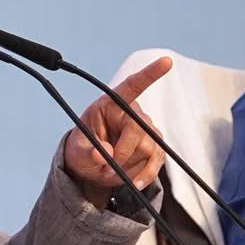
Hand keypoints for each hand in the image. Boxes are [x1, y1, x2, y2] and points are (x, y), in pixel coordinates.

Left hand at [63, 56, 171, 204]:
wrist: (91, 168)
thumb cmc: (82, 151)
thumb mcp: (76, 153)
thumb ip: (87, 152)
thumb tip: (105, 154)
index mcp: (110, 104)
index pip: (132, 85)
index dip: (150, 74)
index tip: (167, 61)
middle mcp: (132, 112)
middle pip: (139, 129)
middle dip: (122, 153)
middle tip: (106, 168)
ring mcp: (147, 129)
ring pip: (148, 148)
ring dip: (129, 167)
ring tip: (110, 173)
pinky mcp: (155, 147)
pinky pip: (157, 161)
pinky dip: (145, 175)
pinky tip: (134, 183)